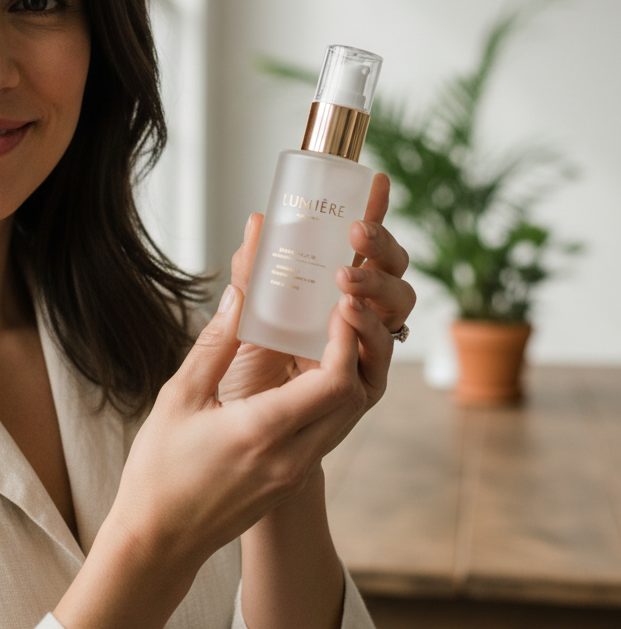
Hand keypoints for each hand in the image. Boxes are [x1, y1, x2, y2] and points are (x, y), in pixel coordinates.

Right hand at [55, 249, 392, 628]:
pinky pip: (327, 434)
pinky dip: (328, 399)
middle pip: (354, 398)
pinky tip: (304, 374)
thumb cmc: (159, 470)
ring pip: (345, 418)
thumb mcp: (178, 397)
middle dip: (354, 351)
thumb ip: (214, 344)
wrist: (157, 542)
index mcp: (263, 432)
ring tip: (325, 336)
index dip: (345, 340)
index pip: (335, 383)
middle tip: (338, 312)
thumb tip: (239, 295)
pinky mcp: (290, 481)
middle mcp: (292, 457)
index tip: (337, 306)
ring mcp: (295, 474)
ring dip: (345, 375)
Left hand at [218, 173, 414, 405]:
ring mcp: (365, 357)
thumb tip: (258, 222)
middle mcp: (359, 323)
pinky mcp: (360, 392)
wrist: (233, 448)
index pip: (364, 249)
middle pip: (393, 276)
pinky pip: (375, 360)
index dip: (373, 214)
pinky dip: (365, 333)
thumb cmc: (241, 377)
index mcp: (335, 296)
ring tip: (344, 275)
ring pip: (396, 313)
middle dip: (383, 249)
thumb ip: (252, 275)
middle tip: (356, 231)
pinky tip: (346, 312)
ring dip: (375, 288)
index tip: (373, 180)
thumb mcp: (242, 315)